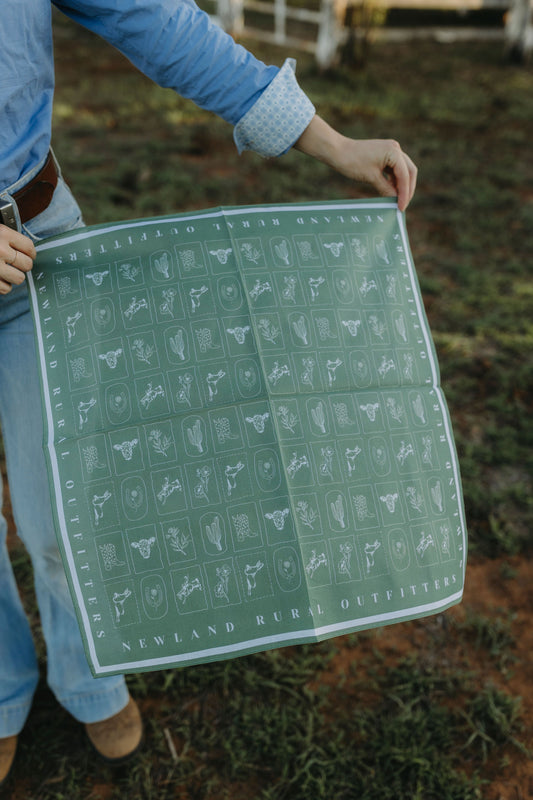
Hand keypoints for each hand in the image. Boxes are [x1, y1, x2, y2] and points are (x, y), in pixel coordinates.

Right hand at [0, 225, 35, 293]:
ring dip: (14, 276)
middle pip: (27, 264)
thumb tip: (28, 252)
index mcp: (3, 234)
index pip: (29, 247)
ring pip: (19, 278)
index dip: (31, 253)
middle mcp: (0, 250)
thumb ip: (9, 239)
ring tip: (6, 271)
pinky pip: (6, 289)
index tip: (29, 256)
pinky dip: (3, 285)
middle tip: (16, 264)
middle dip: (23, 265)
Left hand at [294, 115, 416, 211]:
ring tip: (397, 201)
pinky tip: (392, 192)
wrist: (338, 151)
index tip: (401, 208)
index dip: (404, 193)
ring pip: (403, 171)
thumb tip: (396, 200)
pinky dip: (394, 181)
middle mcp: (395, 148)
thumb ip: (387, 189)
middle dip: (407, 189)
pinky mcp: (385, 155)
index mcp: (394, 151)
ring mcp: (391, 151)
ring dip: (402, 186)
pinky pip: (395, 170)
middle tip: (403, 205)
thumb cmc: (353, 162)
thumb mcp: (371, 178)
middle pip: (409, 171)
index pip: (405, 175)